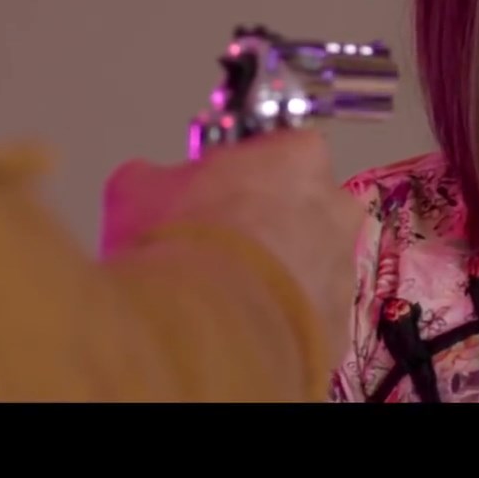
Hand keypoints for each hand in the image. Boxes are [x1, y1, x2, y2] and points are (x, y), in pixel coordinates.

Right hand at [100, 129, 359, 324]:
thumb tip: (144, 183)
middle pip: (303, 207)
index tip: (211, 189)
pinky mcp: (337, 327)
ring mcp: (342, 270)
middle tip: (219, 244)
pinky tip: (242, 327)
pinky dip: (281, 321)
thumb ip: (155, 178)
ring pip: (311, 265)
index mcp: (297, 157)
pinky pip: (309, 318)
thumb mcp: (137, 192)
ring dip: (277, 274)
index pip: (278, 148)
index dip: (239, 171)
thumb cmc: (182, 245)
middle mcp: (334, 209)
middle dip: (267, 223)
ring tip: (228, 293)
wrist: (207, 329)